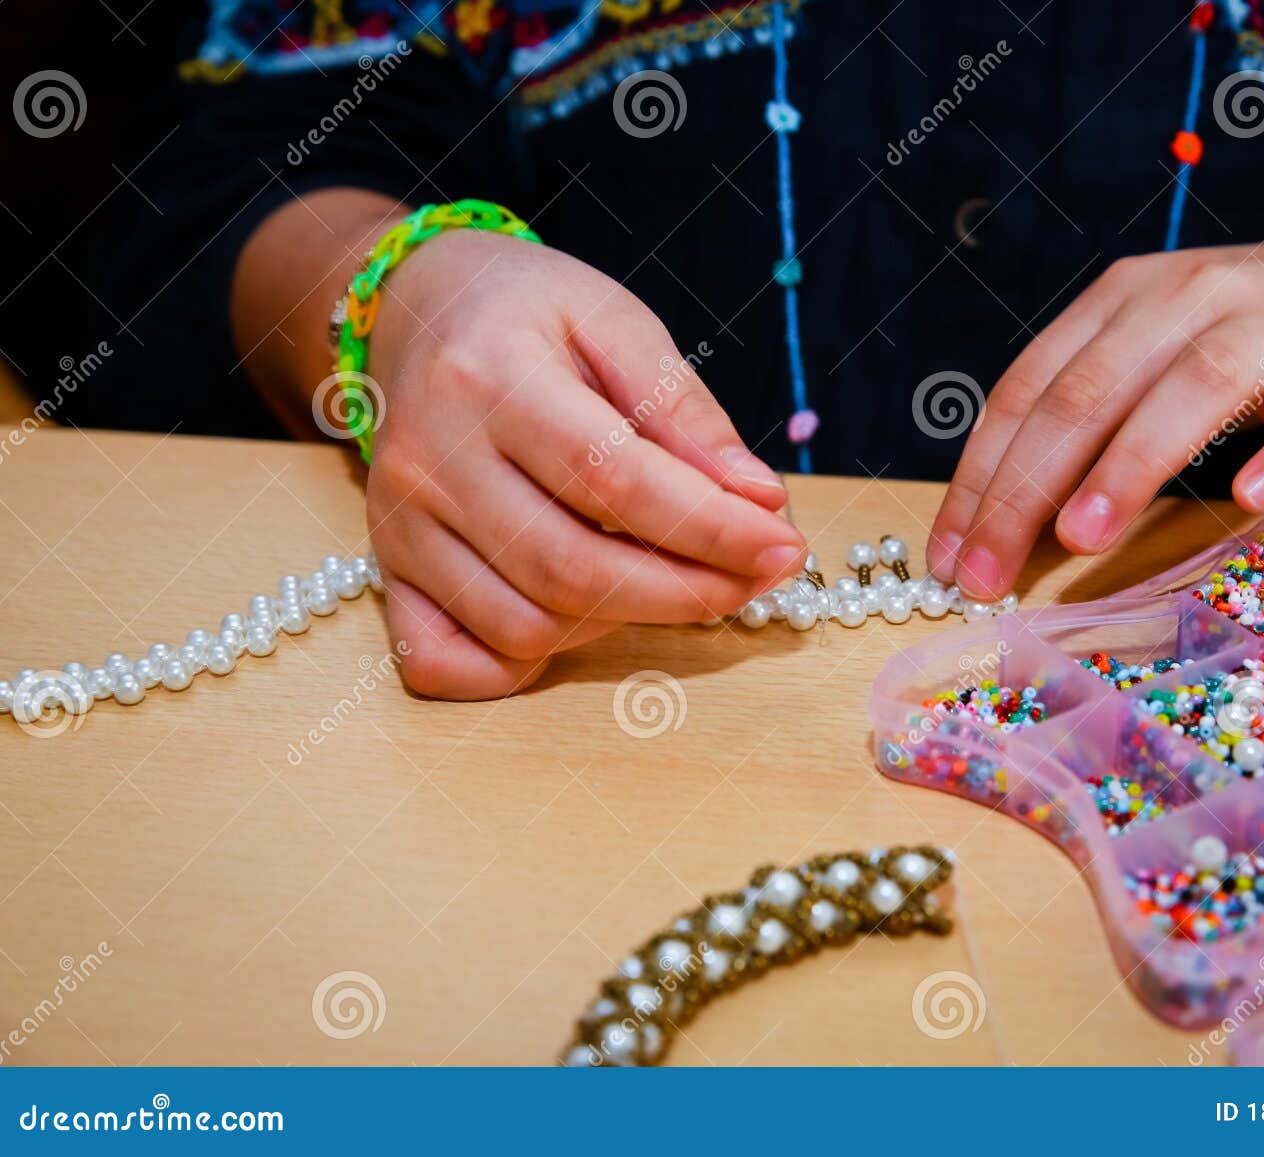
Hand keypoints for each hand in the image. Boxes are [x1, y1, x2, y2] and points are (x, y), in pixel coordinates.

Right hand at [363, 231, 806, 698]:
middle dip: (686, 591)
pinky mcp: (386, 570)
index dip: (710, 529)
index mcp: (490, 376)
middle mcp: (429, 458)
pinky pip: (444, 662)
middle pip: (572, 570)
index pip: (615, 481)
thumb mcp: (617, 323)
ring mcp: (398, 524)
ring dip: (620, 622)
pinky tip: (575, 618)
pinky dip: (518, 667)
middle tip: (754, 578)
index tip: (782, 546)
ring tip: (669, 576)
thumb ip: (686, 412)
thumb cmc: (529, 316)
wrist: (416, 311)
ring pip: (524, 625)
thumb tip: (758, 501)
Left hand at [927, 217, 1263, 598]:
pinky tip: (1250, 499)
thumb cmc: (1255, 339)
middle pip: (1091, 393)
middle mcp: (1189, 296)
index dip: (982, 474)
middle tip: (987, 573)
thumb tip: (1004, 523)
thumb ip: (1090, 420)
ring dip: (1132, 463)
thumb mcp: (1156, 356)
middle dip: (1027, 487)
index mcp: (1124, 300)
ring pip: (1195, 388)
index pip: (1032, 389)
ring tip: (1083, 535)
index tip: (948, 558)